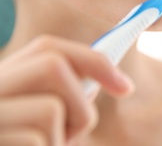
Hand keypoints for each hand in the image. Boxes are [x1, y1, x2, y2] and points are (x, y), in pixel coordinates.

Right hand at [0, 35, 134, 144]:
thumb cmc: (21, 140)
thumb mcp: (37, 119)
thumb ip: (62, 97)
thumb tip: (105, 82)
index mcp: (3, 79)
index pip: (49, 48)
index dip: (93, 61)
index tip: (126, 87)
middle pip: (53, 65)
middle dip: (78, 102)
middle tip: (72, 135)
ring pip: (51, 108)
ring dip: (62, 138)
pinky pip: (39, 141)